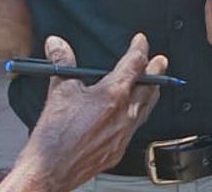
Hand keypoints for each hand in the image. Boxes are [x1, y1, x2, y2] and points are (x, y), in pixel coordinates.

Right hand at [0, 33, 166, 191]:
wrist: (50, 170)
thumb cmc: (54, 135)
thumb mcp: (59, 91)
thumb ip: (63, 63)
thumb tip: (57, 44)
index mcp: (113, 95)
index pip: (135, 64)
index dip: (140, 49)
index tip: (141, 41)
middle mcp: (125, 114)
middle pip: (150, 87)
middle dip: (155, 71)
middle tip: (160, 60)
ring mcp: (124, 134)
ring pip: (146, 108)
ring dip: (151, 93)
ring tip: (153, 85)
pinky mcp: (119, 149)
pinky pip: (136, 128)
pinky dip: (138, 115)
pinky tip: (133, 115)